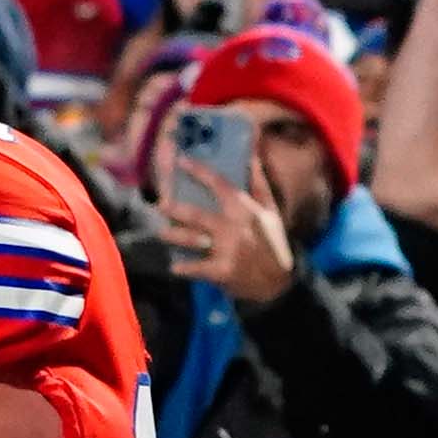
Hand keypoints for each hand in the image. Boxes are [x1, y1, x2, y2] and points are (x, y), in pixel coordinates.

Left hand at [158, 167, 296, 303]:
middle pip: (198, 215)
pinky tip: (174, 267)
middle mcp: (233, 227)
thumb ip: (259, 184)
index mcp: (244, 209)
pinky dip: (185, 268)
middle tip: (160, 205)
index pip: (219, 184)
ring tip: (161, 234)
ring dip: (174, 236)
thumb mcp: (270, 211)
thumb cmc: (271, 242)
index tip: (181, 161)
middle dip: (176, 210)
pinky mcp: (221, 271)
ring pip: (193, 240)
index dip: (199, 172)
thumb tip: (252, 157)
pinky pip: (197, 268)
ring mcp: (226, 250)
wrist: (277, 280)